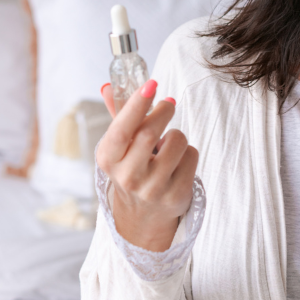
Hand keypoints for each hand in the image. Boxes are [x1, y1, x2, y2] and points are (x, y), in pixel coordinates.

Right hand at [98, 79, 198, 251]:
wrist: (143, 215)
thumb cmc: (132, 168)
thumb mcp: (120, 146)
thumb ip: (118, 115)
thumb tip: (109, 86)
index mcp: (108, 159)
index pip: (121, 129)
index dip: (136, 105)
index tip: (151, 84)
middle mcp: (127, 176)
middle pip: (150, 131)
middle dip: (164, 110)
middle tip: (168, 104)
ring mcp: (152, 188)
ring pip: (176, 141)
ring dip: (177, 135)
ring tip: (168, 145)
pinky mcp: (175, 195)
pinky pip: (191, 156)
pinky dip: (188, 152)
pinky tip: (177, 163)